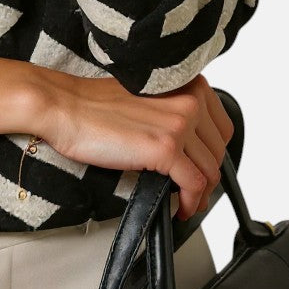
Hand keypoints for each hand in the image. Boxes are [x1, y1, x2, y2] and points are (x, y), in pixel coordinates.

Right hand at [36, 71, 234, 221]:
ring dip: (200, 194)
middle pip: (218, 152)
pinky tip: (179, 206)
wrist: (66, 107)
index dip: (213, 153)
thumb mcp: (147, 97)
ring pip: (210, 171)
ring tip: (186, 202)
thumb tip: (192, 146)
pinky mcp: (166, 149)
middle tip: (192, 190)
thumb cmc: (95, 104)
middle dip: (207, 176)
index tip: (202, 167)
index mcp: (186, 82)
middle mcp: (189, 99)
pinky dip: (191, 202)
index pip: (222, 127)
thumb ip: (173, 111)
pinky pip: (193, 185)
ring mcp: (179, 124)